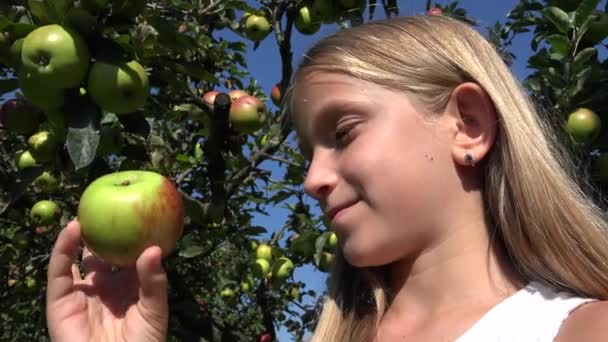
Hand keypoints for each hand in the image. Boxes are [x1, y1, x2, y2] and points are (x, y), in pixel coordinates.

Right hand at [46, 221, 168, 341]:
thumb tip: (154, 248)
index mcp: (129, 288)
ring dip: (80, 235)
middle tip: (110, 205)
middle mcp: (105, 288)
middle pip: (102, 254)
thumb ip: (154, 281)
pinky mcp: (61, 301)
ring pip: (78, 258)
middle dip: (105, 232)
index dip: (132, 236)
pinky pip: (60, 271)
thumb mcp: (154, 311)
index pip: (129, 257)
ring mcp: (82, 294)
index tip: (139, 211)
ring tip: (88, 210)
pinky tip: (73, 227)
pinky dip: (62, 248)